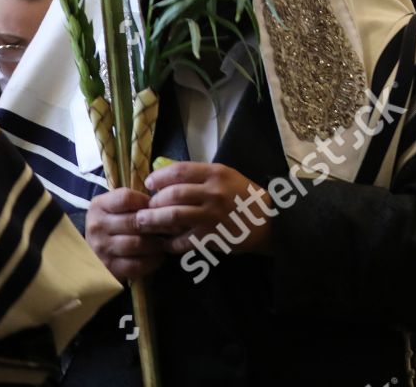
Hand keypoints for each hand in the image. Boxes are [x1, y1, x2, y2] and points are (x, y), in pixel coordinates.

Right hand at [86, 187, 164, 280]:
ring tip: (167, 240)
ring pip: (138, 244)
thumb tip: (166, 203)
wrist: (94, 250)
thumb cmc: (115, 221)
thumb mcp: (117, 205)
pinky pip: (137, 265)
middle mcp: (97, 227)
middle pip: (135, 222)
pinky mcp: (110, 267)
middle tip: (174, 225)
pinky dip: (153, 260)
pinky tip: (160, 255)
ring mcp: (102, 249)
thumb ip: (136, 200)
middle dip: (159, 223)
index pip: (126, 198)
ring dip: (157, 243)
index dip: (147, 201)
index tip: (159, 206)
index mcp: (99, 206)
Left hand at [136, 162, 275, 256]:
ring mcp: (212, 215)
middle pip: (171, 194)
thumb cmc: (245, 197)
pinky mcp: (212, 236)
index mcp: (216, 173)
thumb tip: (167, 177)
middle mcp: (213, 192)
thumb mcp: (227, 177)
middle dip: (152, 202)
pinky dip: (170, 243)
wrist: (270, 221)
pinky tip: (167, 243)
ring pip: (172, 216)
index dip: (159, 177)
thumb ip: (201, 176)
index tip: (149, 183)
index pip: (178, 171)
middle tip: (146, 207)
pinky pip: (182, 240)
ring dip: (154, 221)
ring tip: (145, 223)